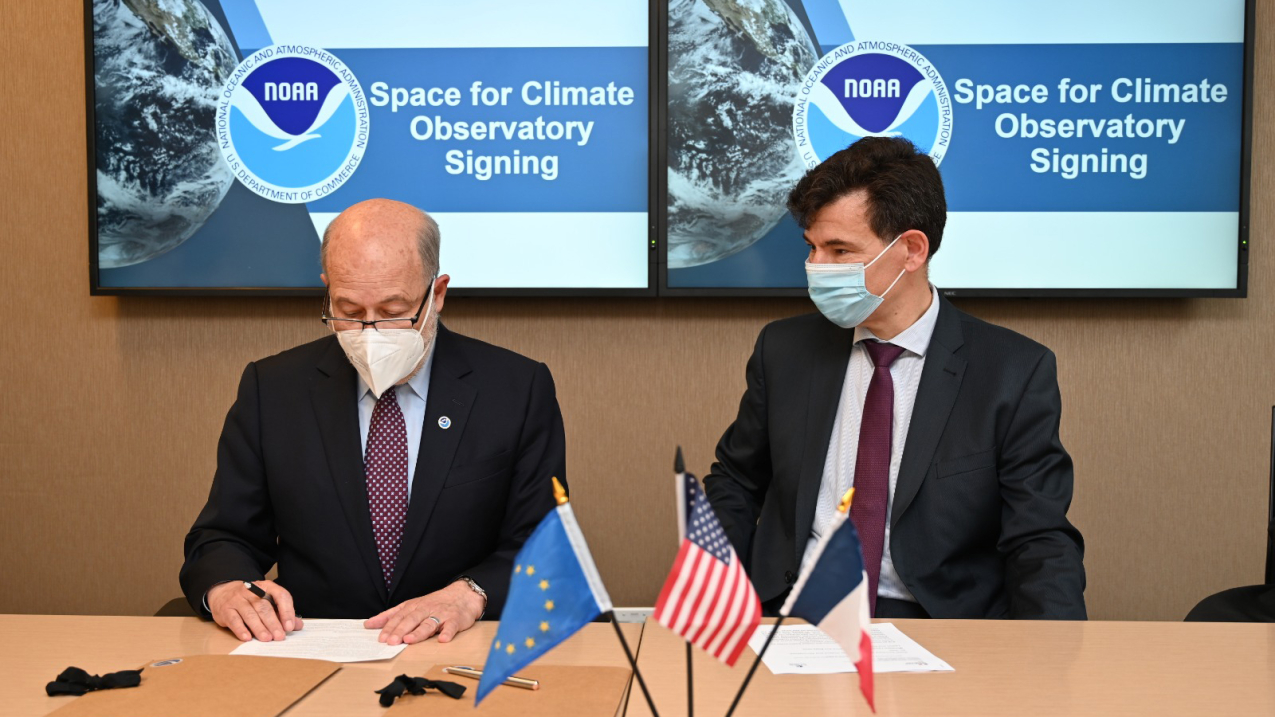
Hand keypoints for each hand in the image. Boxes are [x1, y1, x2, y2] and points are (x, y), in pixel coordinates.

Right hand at [208, 580, 302, 641]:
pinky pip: (234, 620)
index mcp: (266, 587)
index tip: (290, 626)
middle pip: (264, 607)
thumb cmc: (250, 600)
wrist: (222, 593)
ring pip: (250, 613)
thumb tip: (297, 625)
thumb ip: (282, 613)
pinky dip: (241, 629)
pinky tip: (247, 638)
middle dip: (273, 623)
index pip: (280, 595)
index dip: (287, 611)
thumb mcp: (267, 601)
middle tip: (280, 636)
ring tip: (267, 638)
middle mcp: (251, 591)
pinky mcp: (225, 609)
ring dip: (259, 627)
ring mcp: (237, 599)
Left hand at [364, 581, 484, 645]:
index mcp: (414, 607)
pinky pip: (451, 626)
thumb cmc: (434, 603)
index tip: (381, 638)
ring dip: (419, 632)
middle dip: (401, 630)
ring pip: (429, 623)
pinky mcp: (455, 620)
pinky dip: (447, 632)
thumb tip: (369, 624)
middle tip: (391, 641)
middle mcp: (426, 609)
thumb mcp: (411, 606)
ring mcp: (441, 614)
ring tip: (410, 640)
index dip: (390, 627)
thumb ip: (390, 615)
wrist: (463, 595)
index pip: (399, 616)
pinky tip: (442, 639)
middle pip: (412, 619)